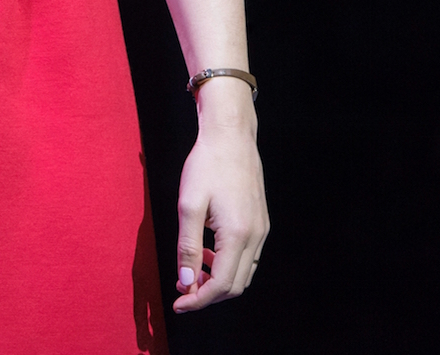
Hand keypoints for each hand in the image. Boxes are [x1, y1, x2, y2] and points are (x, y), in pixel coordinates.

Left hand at [173, 106, 268, 312]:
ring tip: (193, 269)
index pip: (222, 285)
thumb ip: (188, 247)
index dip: (199, 300)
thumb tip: (187, 282)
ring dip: (219, 279)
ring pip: (243, 272)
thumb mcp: (189, 204)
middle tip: (183, 289)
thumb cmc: (207, 164)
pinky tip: (208, 250)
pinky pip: (247, 256)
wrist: (230, 134)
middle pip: (236, 285)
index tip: (178, 304)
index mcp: (238, 234)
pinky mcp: (261, 221)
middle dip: (208, 294)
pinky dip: (228, 263)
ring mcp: (261, 229)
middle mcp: (256, 236)